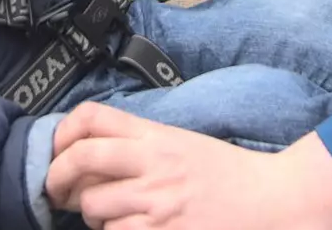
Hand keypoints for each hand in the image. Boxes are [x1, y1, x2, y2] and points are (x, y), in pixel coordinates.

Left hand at [46, 103, 331, 229]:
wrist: (274, 202)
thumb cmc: (228, 175)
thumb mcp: (182, 143)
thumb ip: (140, 143)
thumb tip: (91, 153)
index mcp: (156, 136)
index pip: (92, 117)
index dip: (63, 132)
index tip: (58, 149)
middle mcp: (151, 165)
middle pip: (80, 161)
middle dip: (58, 178)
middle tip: (58, 191)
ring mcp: (156, 203)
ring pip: (93, 208)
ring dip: (92, 215)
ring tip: (109, 215)